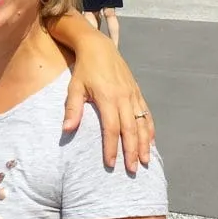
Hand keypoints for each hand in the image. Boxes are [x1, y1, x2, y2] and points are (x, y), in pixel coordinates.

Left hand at [63, 32, 153, 172]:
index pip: (111, 128)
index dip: (112, 148)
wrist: (98, 47)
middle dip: (132, 151)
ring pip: (142, 123)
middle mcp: (123, 97)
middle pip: (130, 129)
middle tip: (133, 171)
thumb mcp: (74, 87)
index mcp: (107, 97)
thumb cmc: (84, 69)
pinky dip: (149, 129)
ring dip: (145, 143)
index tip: (110, 164)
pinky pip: (146, 113)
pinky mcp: (137, 92)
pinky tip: (151, 141)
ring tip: (145, 161)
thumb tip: (66, 130)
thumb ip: (72, 109)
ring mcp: (133, 94)